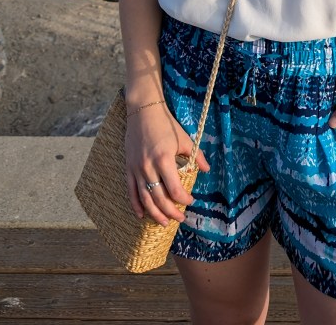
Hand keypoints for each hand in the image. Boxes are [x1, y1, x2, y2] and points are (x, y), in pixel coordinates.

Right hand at [124, 104, 209, 224]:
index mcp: (164, 160)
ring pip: (145, 199)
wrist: (143, 112)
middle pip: (159, 199)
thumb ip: (197, 156)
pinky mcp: (129, 168)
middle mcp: (148, 167)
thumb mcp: (184, 139)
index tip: (191, 200)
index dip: (184, 199)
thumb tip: (206, 170)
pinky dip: (136, 205)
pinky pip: (131, 191)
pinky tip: (142, 215)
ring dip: (155, 213)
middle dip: (171, 212)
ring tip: (164, 223)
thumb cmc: (166, 125)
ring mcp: (137, 169)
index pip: (174, 189)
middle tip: (180, 218)